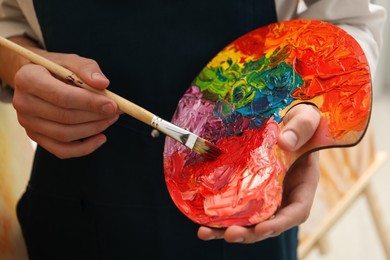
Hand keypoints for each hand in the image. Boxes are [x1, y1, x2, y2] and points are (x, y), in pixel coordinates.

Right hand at [13, 52, 119, 158]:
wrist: (37, 78)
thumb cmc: (57, 69)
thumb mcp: (71, 61)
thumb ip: (87, 69)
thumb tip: (103, 83)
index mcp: (28, 79)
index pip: (62, 96)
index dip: (89, 102)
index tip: (113, 104)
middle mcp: (22, 103)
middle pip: (65, 117)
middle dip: (96, 116)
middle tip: (117, 110)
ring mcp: (27, 123)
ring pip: (66, 135)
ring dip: (94, 129)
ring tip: (111, 118)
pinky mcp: (35, 137)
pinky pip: (61, 150)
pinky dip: (84, 148)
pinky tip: (101, 137)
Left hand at [197, 104, 320, 242]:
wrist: (287, 123)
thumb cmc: (301, 123)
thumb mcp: (306, 120)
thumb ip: (300, 128)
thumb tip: (286, 143)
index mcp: (303, 185)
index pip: (296, 212)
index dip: (279, 224)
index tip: (262, 229)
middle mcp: (284, 196)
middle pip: (268, 223)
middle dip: (249, 233)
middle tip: (229, 234)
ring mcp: (266, 195)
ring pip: (249, 220)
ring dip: (228, 229)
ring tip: (206, 233)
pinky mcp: (249, 190)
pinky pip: (236, 207)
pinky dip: (221, 216)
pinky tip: (201, 220)